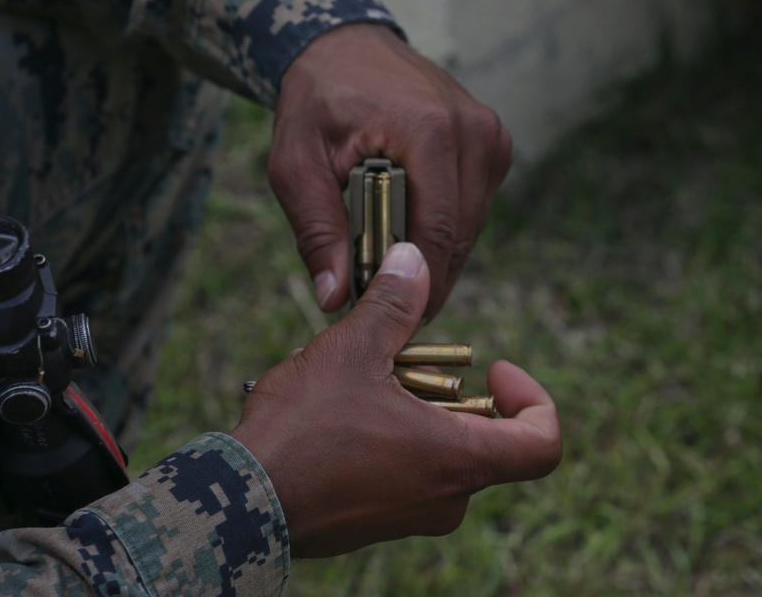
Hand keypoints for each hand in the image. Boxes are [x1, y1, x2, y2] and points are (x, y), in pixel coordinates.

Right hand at [230, 243, 560, 557]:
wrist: (240, 501)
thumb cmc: (304, 429)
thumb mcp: (353, 351)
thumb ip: (394, 304)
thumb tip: (415, 259)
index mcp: (457, 461)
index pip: (542, 444)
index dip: (533, 398)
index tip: (495, 368)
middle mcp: (444, 499)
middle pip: (478, 439)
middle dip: (443, 390)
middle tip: (397, 359)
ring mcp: (408, 518)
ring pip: (433, 454)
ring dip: (407, 410)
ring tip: (353, 380)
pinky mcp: (374, 523)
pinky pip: (400, 475)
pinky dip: (384, 439)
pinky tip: (332, 411)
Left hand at [270, 23, 512, 319]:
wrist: (343, 47)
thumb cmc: (316, 102)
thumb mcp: (295, 164)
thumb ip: (315, 230)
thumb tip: (333, 298)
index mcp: (429, 131)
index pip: (436, 231)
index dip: (416, 284)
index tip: (390, 318)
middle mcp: (473, 130)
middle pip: (459, 235)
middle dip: (424, 276)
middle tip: (384, 301)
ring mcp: (490, 134)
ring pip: (471, 226)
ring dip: (434, 253)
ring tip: (389, 263)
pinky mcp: (492, 142)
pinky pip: (474, 206)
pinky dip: (444, 226)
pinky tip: (408, 227)